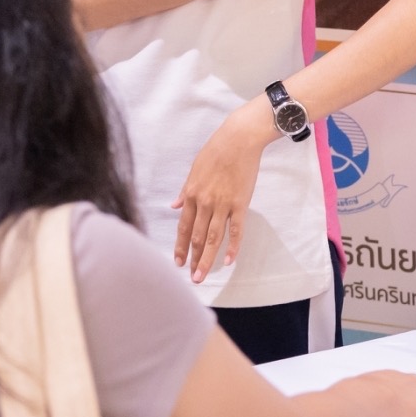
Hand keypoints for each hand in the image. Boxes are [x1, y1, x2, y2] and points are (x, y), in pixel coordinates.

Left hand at [173, 101, 270, 281]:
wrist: (239, 139)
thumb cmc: (216, 150)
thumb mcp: (194, 169)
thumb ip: (185, 190)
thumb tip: (175, 205)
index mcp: (192, 194)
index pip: (184, 227)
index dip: (180, 246)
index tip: (178, 262)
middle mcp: (205, 203)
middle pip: (198, 237)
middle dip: (193, 258)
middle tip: (191, 277)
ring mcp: (223, 204)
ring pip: (214, 238)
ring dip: (207, 259)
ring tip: (202, 275)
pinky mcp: (240, 203)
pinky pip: (236, 230)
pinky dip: (232, 246)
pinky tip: (228, 260)